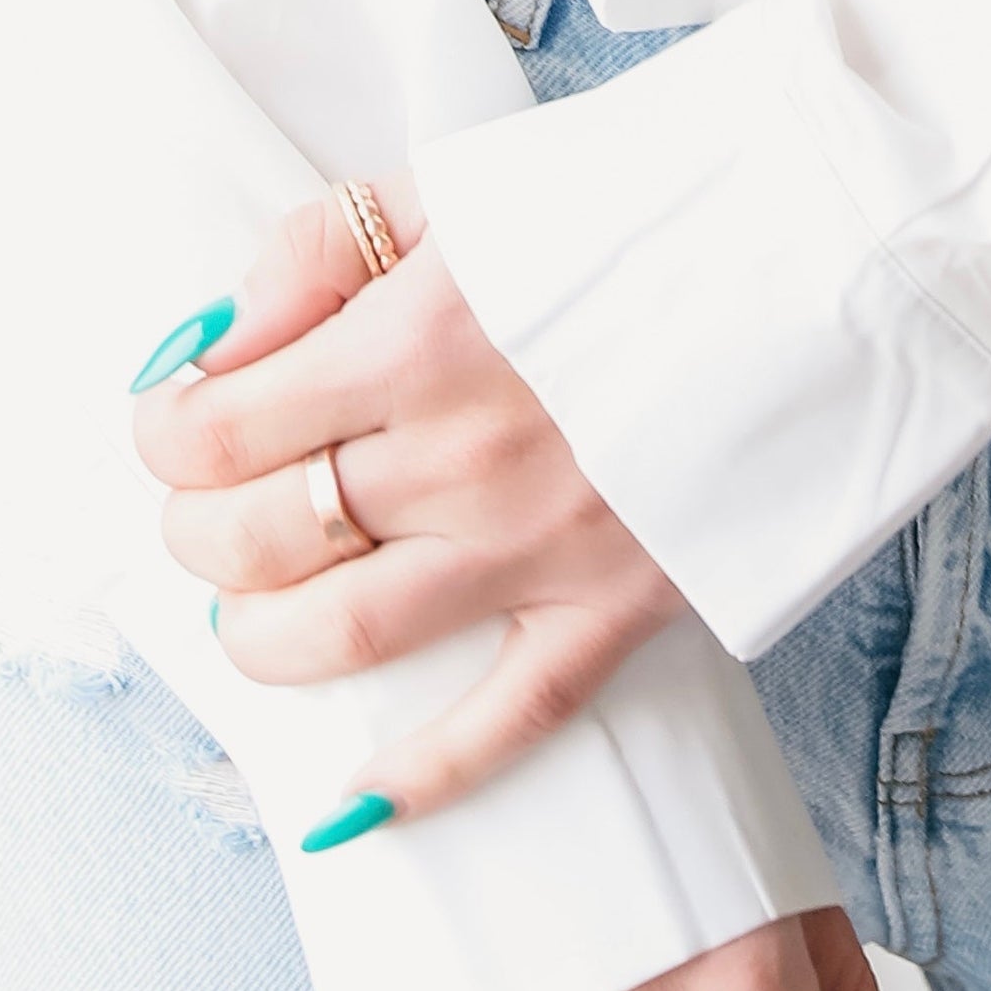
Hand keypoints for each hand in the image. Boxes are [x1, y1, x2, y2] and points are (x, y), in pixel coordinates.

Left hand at [130, 177, 685, 822]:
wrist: (825, 249)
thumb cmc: (641, 202)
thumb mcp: (464, 182)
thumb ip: (320, 249)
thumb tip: (211, 341)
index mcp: (420, 337)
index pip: (220, 430)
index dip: (165, 436)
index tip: (171, 423)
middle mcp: (464, 456)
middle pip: (261, 537)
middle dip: (196, 533)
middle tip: (202, 511)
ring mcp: (540, 548)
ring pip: (341, 639)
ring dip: (260, 639)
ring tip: (249, 606)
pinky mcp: (617, 611)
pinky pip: (502, 725)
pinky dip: (417, 781)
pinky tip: (350, 808)